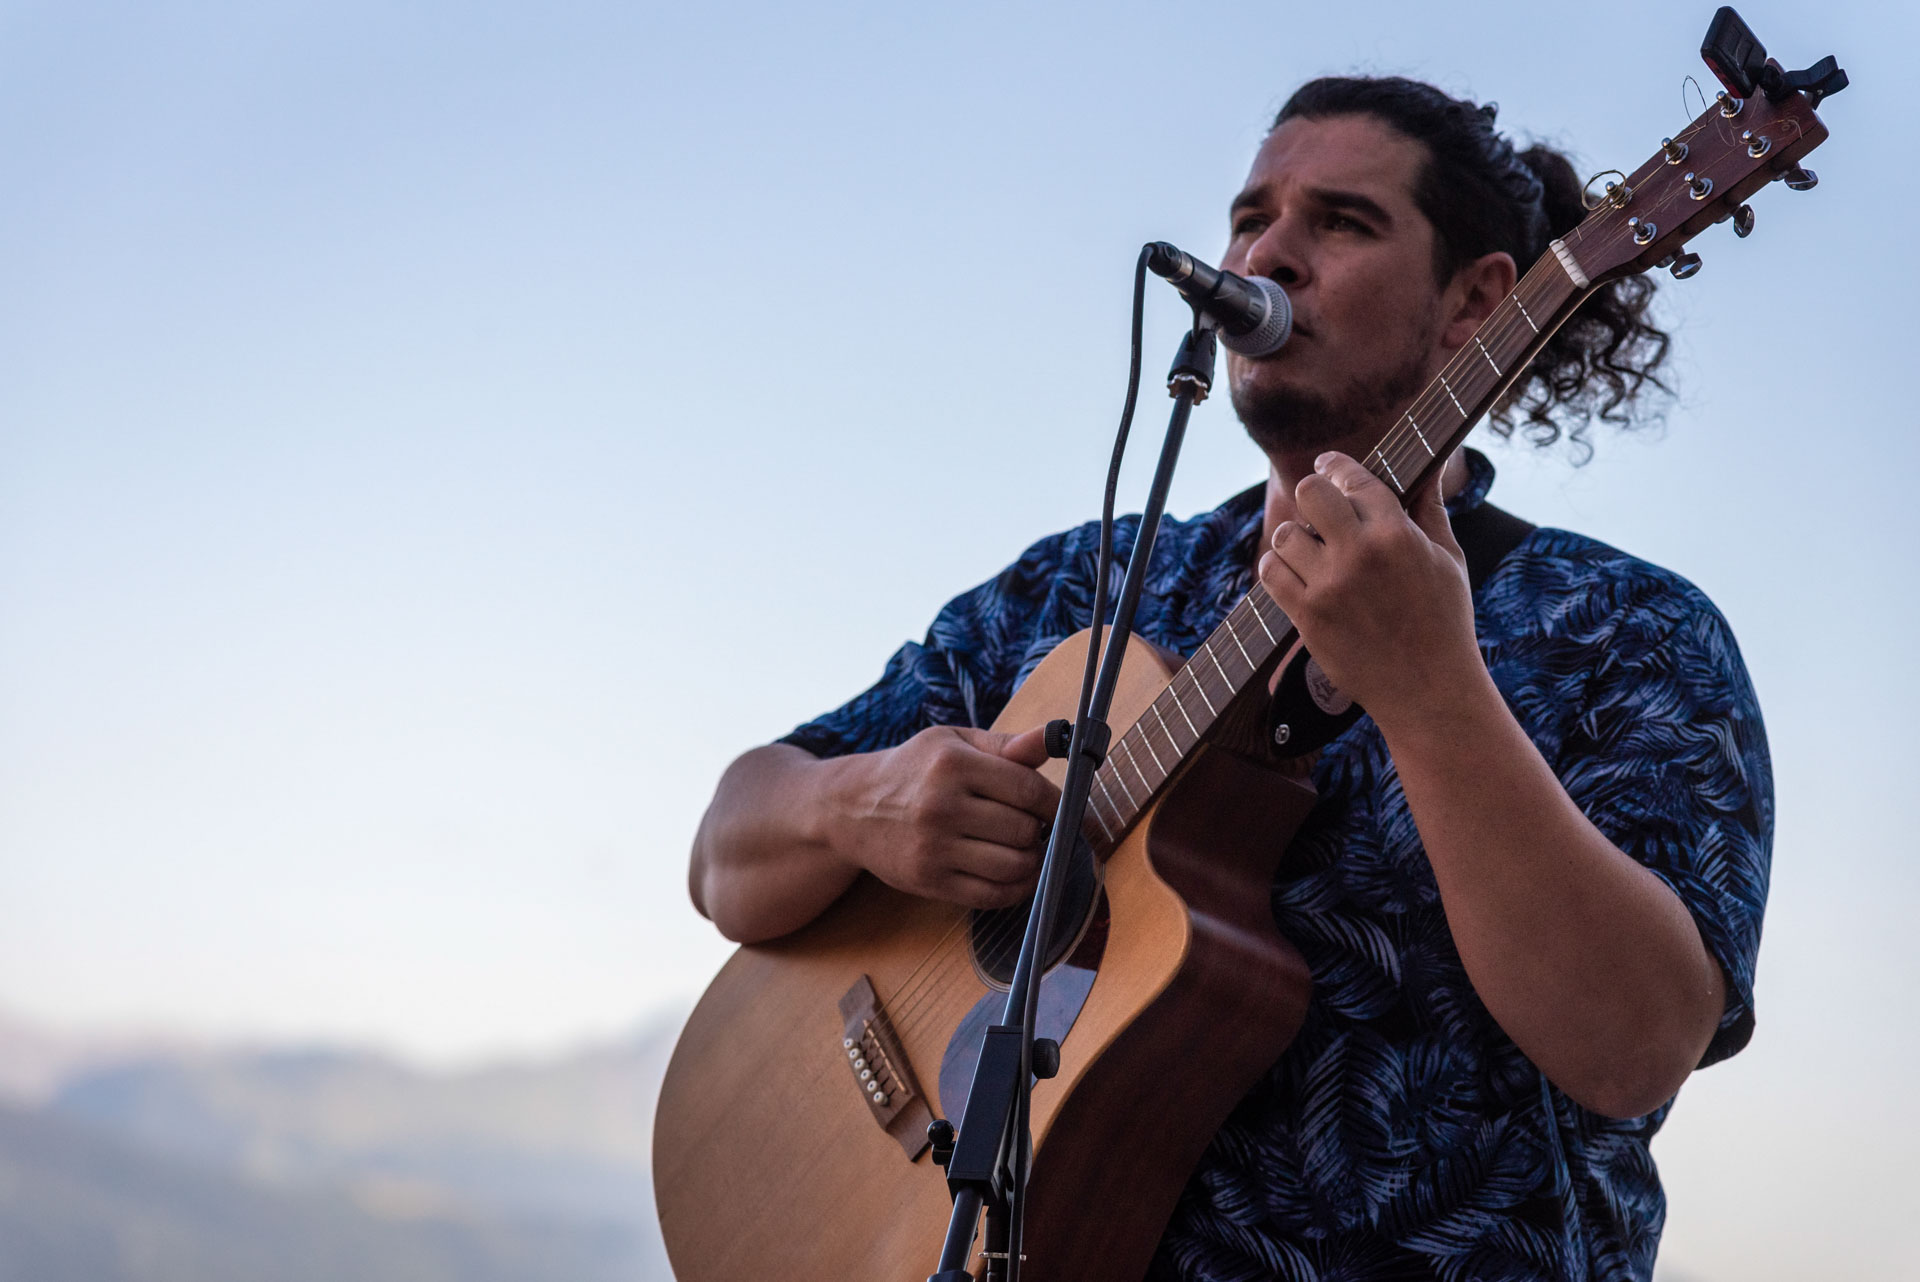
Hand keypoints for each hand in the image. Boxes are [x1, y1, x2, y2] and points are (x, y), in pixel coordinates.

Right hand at [827, 725, 1059, 908]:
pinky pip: (990, 895)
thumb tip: (1056, 739)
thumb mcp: (953, 742)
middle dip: (1042, 832)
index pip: (1028, 789)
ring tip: (1028, 850)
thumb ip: (1005, 744)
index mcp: (952, 764)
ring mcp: (933, 847)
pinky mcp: (927, 880)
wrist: (851, 808)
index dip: (1056, 803)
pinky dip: (1015, 890)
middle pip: (1024, 830)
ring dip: (1032, 862)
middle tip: (1038, 828)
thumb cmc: (913, 770)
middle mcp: (941, 806)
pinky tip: (1016, 875)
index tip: (1061, 809)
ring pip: (1013, 866)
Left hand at [1256, 451, 1481, 726]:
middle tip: (1315, 505)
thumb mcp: (1449, 559)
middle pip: (1309, 493)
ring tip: (1309, 547)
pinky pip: (1270, 574)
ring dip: (1293, 536)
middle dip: (1312, 493)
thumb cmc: (1445, 621)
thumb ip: (1430, 508)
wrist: (1430, 691)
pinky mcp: (1307, 617)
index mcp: (1397, 534)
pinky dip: (1276, 567)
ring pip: (1284, 534)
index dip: (1335, 466)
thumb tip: (1432, 466)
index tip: (1327, 465)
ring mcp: (1329, 587)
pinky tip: (1292, 571)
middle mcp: (1359, 554)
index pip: (1352, 478)